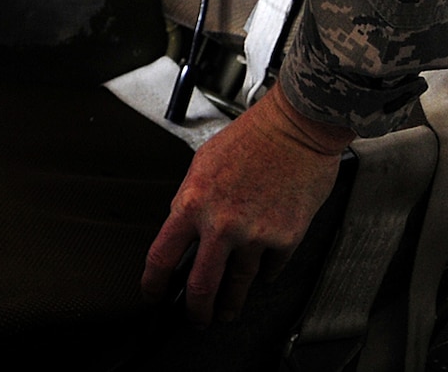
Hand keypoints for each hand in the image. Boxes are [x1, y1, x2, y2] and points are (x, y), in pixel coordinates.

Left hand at [141, 82, 351, 325]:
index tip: (152, 294)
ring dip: (230, 303)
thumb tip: (184, 229)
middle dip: (195, 311)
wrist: (294, 129)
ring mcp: (255, 235)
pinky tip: (261, 271)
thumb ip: (191, 199)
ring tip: (226, 310)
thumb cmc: (251, 138)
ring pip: (237, 286)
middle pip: (200, 287)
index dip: (152, 284)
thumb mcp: (203, 163)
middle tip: (195, 318)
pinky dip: (265, 273)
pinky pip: (270, 270)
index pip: (161, 256)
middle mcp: (222, 224)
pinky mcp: (285, 239)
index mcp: (193, 202)